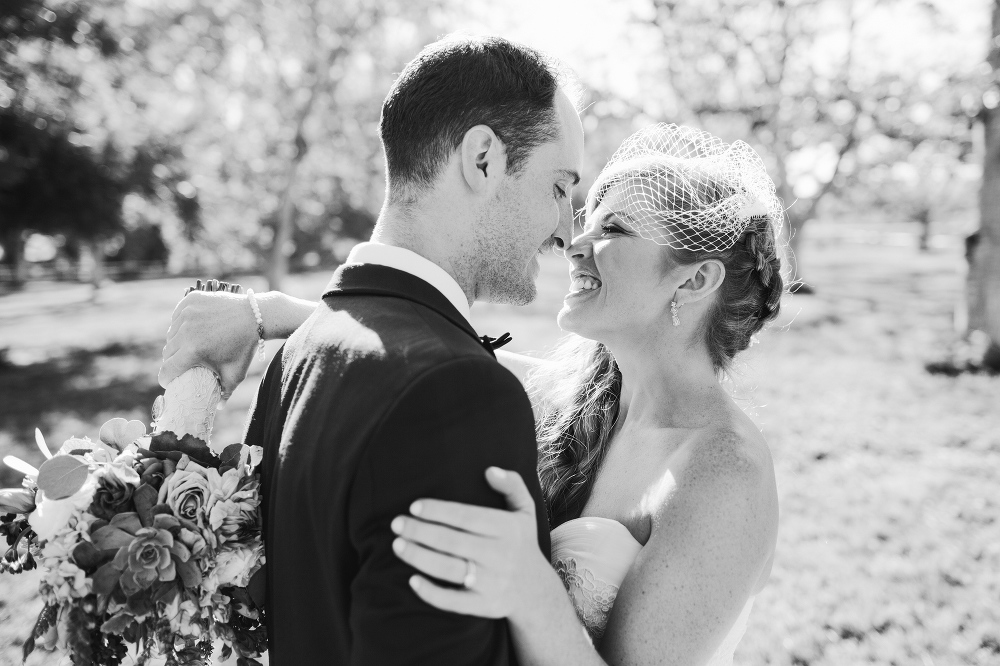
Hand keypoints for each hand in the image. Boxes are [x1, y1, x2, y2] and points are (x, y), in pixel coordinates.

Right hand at [158, 280, 257, 398]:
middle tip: (183, 363)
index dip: (166, 379)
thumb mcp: (236, 373)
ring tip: (188, 346)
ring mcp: (187, 313)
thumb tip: (218, 409)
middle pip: (167, 352)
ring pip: (171, 334)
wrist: (255, 316)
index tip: (170, 381)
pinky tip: (192, 328)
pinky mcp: (190, 300)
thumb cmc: (245, 347)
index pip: (167, 370)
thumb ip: (225, 393)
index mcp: (193, 350)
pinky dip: (181, 323)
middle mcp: (186, 330)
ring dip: (176, 341)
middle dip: (173, 360)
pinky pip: (177, 317)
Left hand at [390, 467, 549, 621]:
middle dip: (420, 532)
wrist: (535, 591)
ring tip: (397, 545)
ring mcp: (491, 582)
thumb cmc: (520, 542)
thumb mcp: (525, 510)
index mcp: (507, 528)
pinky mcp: (484, 606)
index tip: (414, 507)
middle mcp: (500, 555)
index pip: (466, 517)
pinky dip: (431, 592)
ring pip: (449, 569)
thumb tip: (489, 470)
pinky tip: (412, 580)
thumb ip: (512, 484)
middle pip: (452, 542)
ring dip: (419, 557)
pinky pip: (453, 601)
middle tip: (396, 524)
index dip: (438, 511)